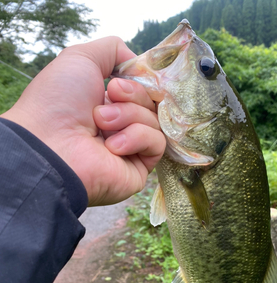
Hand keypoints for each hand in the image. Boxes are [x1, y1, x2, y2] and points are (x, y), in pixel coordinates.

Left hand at [1, 37, 165, 205]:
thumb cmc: (58, 103)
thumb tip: (138, 64)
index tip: (118, 80)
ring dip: (128, 116)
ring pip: (154, 121)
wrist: (51, 145)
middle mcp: (119, 127)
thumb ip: (113, 49)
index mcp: (106, 104)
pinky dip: (136, 138)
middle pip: (150, 102)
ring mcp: (130, 149)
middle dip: (132, 96)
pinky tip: (112, 147)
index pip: (141, 88)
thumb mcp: (81, 58)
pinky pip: (156, 143)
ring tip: (100, 124)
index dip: (137, 81)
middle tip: (109, 97)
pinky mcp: (139, 169)